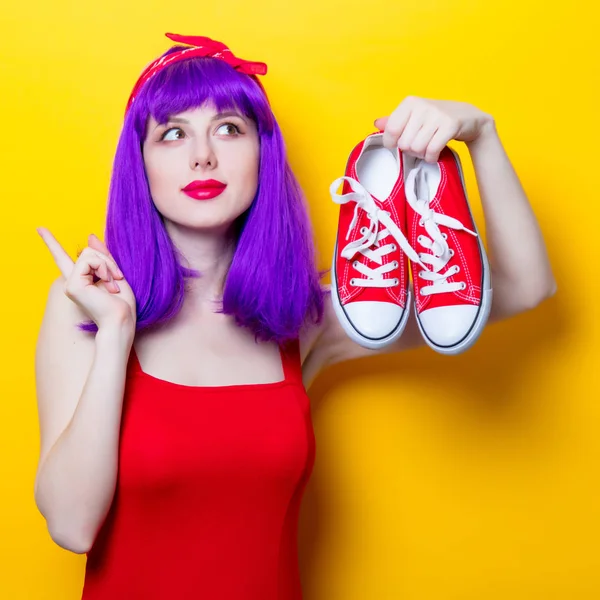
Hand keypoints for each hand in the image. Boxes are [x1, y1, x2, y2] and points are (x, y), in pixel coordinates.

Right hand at [38, 228, 136, 330]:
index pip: (62, 258)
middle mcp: (72, 281)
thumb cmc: (122, 303)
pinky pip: (90, 260)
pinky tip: (108, 284)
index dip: (51, 243)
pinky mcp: (73, 285)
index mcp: (81, 280)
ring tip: (113, 284)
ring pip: (88, 254)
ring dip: (107, 265)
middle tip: (117, 279)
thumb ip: (103, 257)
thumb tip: (90, 236)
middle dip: (107, 260)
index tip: (40, 228)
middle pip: (88, 251)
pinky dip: (104, 268)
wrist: (121, 320)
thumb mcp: (114, 274)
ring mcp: (70, 283)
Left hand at [374, 97, 494, 162]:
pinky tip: (434, 154)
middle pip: (404, 143)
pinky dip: (431, 157)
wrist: (468, 117)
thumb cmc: (435, 119)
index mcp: (409, 103)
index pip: (391, 130)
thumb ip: (394, 122)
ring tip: (427, 149)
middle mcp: (422, 106)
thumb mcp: (414, 117)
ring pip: (417, 148)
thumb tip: (377, 123)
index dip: (392, 143)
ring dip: (422, 154)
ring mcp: (437, 114)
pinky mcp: (450, 124)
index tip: (399, 144)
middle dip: (410, 150)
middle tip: (419, 146)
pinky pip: (432, 149)